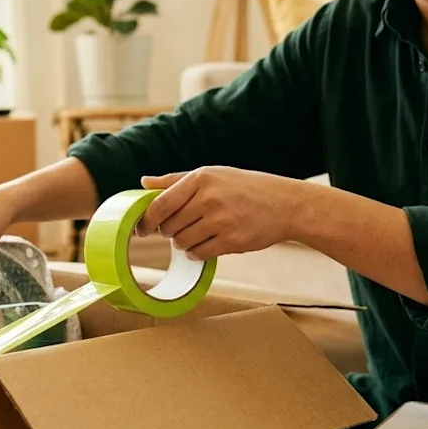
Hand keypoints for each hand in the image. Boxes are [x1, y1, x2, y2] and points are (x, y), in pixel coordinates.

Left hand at [137, 166, 300, 260]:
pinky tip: (205, 245)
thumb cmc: (245, 188)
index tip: (142, 228)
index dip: (146, 220)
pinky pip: (199, 254)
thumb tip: (145, 183)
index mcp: (200, 178)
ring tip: (196, 235)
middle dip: (168, 232)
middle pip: (168, 226)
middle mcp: (209, 198)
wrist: (284, 204)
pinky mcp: (232, 240)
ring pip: (182, 243)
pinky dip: (197, 254)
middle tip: (180, 228)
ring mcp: (221, 220)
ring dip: (183, 244)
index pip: (160, 204)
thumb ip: (176, 180)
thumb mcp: (212, 175)